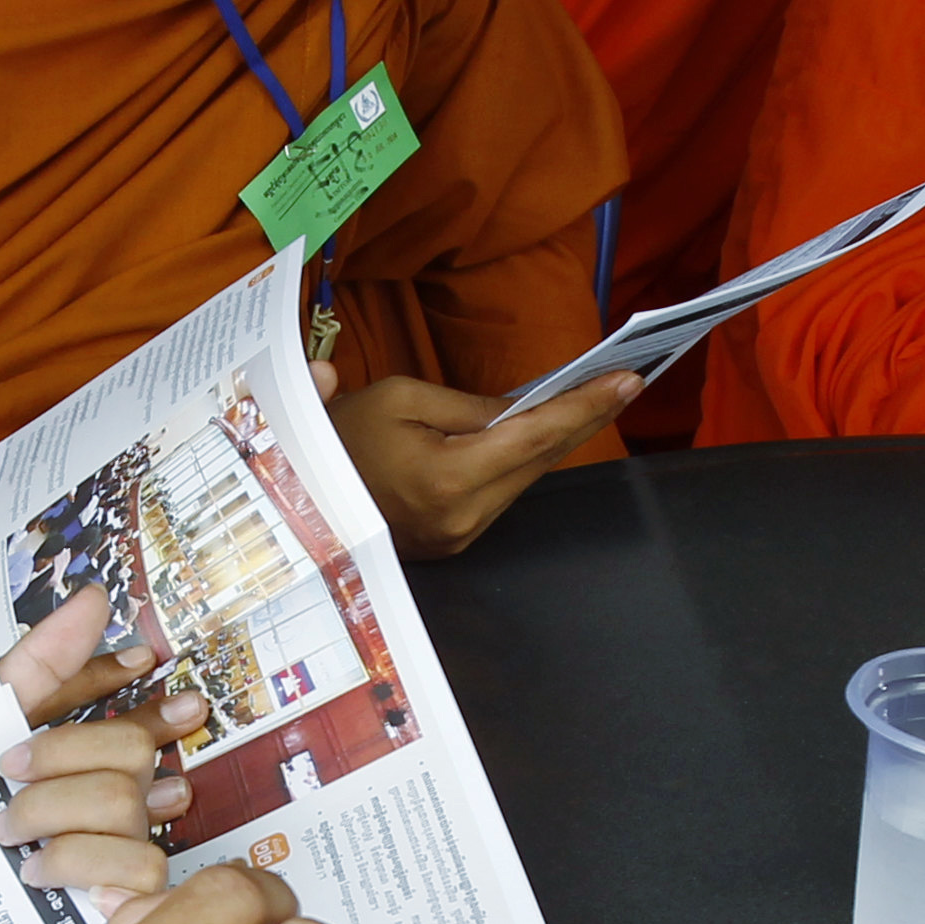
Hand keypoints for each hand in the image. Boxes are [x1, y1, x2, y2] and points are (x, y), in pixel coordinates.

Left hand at [0, 582, 192, 908]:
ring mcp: (117, 854)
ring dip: (56, 814)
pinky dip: (84, 866)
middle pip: (130, 750)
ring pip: (130, 807)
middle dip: (63, 755)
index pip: (132, 714)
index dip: (129, 682)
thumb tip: (97, 596)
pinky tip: (48, 871)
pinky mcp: (117, 904)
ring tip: (10, 838)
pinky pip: (140, 869)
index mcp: (86, 760)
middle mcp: (111, 802)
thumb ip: (42, 662)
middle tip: (11, 777)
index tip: (136, 660)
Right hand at [322, 365, 635, 555]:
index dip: (586, 406)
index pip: (535, 436)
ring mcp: (459, 536)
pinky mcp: (454, 542)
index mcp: (447, 478)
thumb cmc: (341, 438)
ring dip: (556, 441)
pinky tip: (543, 433)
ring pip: (524, 480)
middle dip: (583, 419)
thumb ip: (472, 406)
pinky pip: (502, 495)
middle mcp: (462, 517)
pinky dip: (523, 462)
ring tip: (593, 399)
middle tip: (626, 382)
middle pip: (540, 462)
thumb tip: (525, 407)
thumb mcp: (402, 397)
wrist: (296, 497)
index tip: (628, 381)